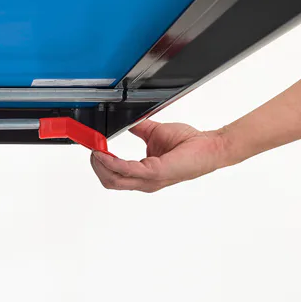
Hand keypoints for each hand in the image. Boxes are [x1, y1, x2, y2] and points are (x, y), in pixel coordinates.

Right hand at [90, 120, 229, 192]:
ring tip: (95, 149)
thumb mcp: (155, 133)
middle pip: (109, 181)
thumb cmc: (189, 144)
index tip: (93, 148)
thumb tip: (123, 120)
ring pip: (113, 179)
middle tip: (92, 149)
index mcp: (144, 174)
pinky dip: (112, 162)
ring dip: (100, 164)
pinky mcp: (155, 172)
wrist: (208, 146)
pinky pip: (127, 169)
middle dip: (96, 166)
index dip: (100, 164)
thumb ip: (138, 128)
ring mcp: (149, 179)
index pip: (114, 176)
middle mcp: (145, 181)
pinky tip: (105, 152)